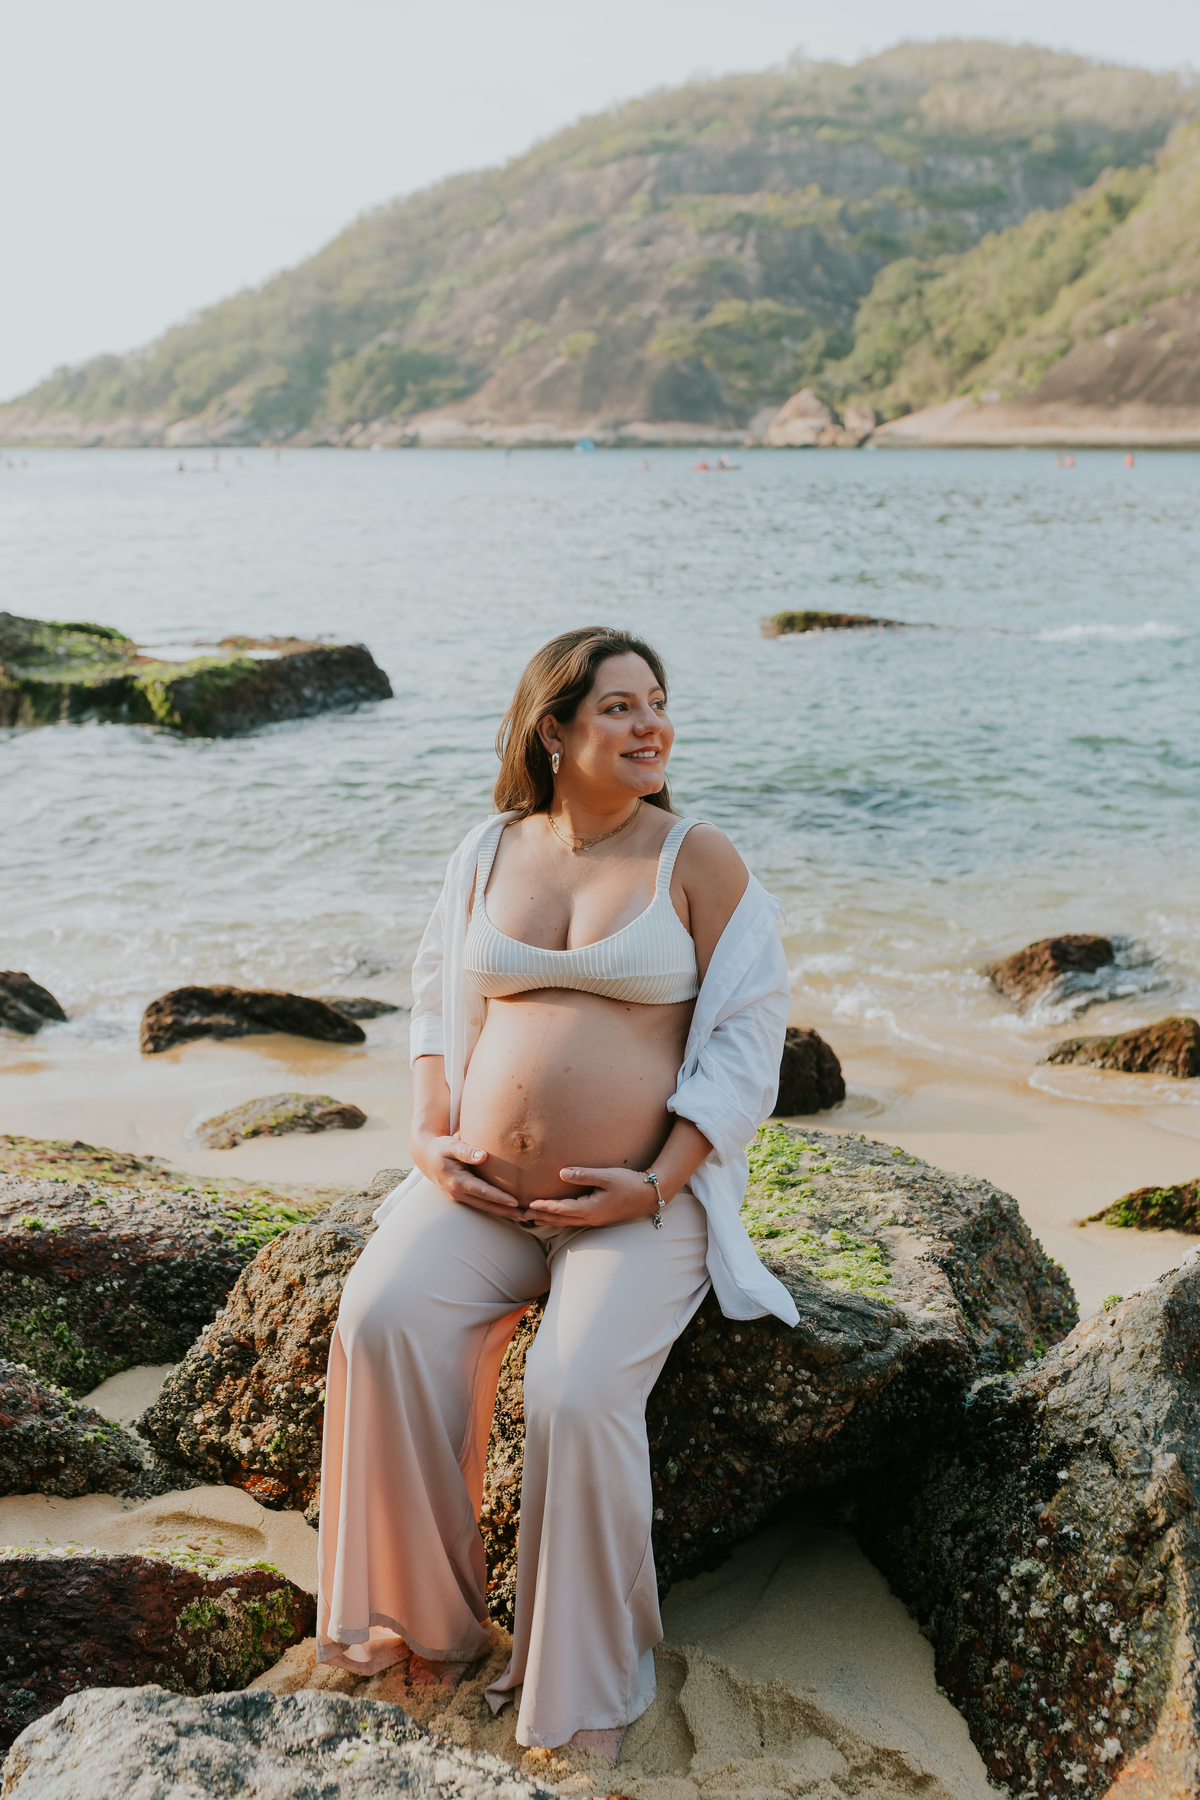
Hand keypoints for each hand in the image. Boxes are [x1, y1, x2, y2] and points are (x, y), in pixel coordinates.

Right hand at [412, 1131, 530, 1222]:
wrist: (426, 1156)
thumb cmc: (441, 1148)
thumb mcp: (451, 1146)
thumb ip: (467, 1151)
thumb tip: (483, 1156)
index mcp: (457, 1182)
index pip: (483, 1192)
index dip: (499, 1197)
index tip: (515, 1201)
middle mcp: (458, 1193)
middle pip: (486, 1205)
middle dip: (506, 1211)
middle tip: (526, 1216)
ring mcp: (460, 1197)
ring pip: (485, 1208)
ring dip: (503, 1213)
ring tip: (522, 1217)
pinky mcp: (463, 1196)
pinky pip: (482, 1205)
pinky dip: (495, 1208)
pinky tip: (508, 1210)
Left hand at [525, 1166, 662, 1229]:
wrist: (650, 1196)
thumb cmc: (630, 1183)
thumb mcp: (607, 1176)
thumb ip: (584, 1175)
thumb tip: (561, 1173)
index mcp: (591, 1209)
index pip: (562, 1209)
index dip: (545, 1206)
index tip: (529, 1204)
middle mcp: (591, 1218)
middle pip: (560, 1219)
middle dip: (541, 1217)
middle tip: (521, 1216)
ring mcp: (595, 1220)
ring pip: (566, 1222)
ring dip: (549, 1219)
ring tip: (532, 1218)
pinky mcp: (599, 1217)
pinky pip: (574, 1221)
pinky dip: (561, 1219)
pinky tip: (556, 1216)